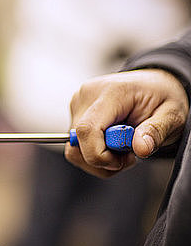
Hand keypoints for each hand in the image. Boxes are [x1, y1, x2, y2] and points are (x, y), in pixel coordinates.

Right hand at [65, 69, 188, 177]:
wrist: (152, 85)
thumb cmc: (161, 98)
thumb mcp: (172, 114)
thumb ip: (156, 131)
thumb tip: (140, 148)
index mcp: (112, 92)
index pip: (87, 129)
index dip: (100, 155)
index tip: (124, 160)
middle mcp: (87, 95)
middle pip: (78, 143)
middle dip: (104, 159)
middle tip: (129, 155)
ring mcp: (78, 104)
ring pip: (74, 148)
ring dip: (99, 158)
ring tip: (122, 149)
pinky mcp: (75, 113)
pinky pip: (76, 145)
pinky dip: (94, 153)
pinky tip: (112, 144)